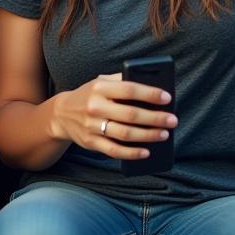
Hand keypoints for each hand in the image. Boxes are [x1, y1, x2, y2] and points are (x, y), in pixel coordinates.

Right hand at [49, 73, 176, 160]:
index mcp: (99, 87)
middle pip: (130, 114)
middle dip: (155, 118)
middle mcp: (95, 107)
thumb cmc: (90, 95)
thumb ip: (121, 81)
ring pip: (125, 134)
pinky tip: (147, 152)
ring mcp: (92, 126)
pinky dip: (132, 153)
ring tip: (165, 134)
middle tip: (173, 120)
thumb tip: (152, 85)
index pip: (128, 89)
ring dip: (148, 135)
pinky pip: (114, 151)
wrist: (62, 114)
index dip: (149, 93)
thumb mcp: (100, 82)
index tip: (167, 97)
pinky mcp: (91, 143)